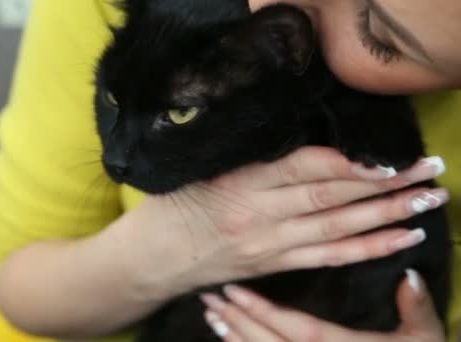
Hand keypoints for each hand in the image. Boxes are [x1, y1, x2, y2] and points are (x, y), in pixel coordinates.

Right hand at [123, 147, 446, 298]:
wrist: (150, 260)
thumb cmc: (169, 207)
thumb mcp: (200, 169)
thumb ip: (248, 158)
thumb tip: (302, 141)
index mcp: (237, 183)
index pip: (303, 167)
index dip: (348, 161)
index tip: (386, 153)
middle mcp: (258, 216)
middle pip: (330, 197)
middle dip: (383, 184)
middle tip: (427, 172)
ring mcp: (268, 245)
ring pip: (337, 229)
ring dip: (385, 216)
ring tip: (425, 203)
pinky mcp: (273, 266)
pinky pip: (326, 259)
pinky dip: (365, 249)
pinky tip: (396, 239)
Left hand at [201, 269, 445, 341]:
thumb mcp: (426, 341)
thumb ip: (417, 311)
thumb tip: (408, 275)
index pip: (299, 330)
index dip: (265, 312)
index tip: (234, 290)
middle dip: (238, 321)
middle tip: (211, 298)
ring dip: (235, 339)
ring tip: (212, 317)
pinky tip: (229, 340)